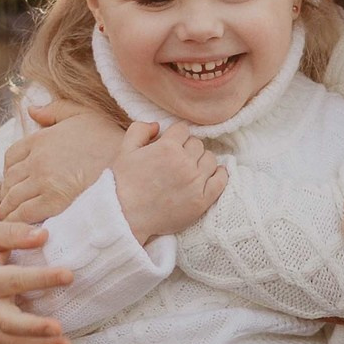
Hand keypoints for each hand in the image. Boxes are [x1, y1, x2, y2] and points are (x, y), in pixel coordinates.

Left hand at [0, 99, 128, 225]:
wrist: (132, 167)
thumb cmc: (111, 140)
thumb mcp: (85, 115)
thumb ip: (56, 110)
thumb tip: (32, 110)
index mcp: (42, 138)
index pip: (11, 156)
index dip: (10, 171)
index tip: (15, 182)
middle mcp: (38, 159)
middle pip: (9, 179)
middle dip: (8, 193)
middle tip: (12, 203)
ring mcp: (44, 180)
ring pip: (12, 198)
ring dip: (9, 209)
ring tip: (13, 218)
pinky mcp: (53, 202)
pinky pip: (23, 213)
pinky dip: (17, 220)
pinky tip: (21, 226)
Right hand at [111, 120, 226, 241]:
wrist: (125, 217)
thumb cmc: (122, 184)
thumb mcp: (124, 150)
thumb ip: (139, 130)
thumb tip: (158, 125)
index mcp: (167, 147)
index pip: (183, 129)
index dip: (175, 136)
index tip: (171, 145)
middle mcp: (185, 162)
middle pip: (197, 144)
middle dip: (187, 148)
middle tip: (177, 160)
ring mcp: (195, 182)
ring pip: (210, 159)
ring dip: (201, 161)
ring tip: (190, 169)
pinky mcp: (202, 200)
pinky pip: (221, 180)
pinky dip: (220, 174)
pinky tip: (212, 175)